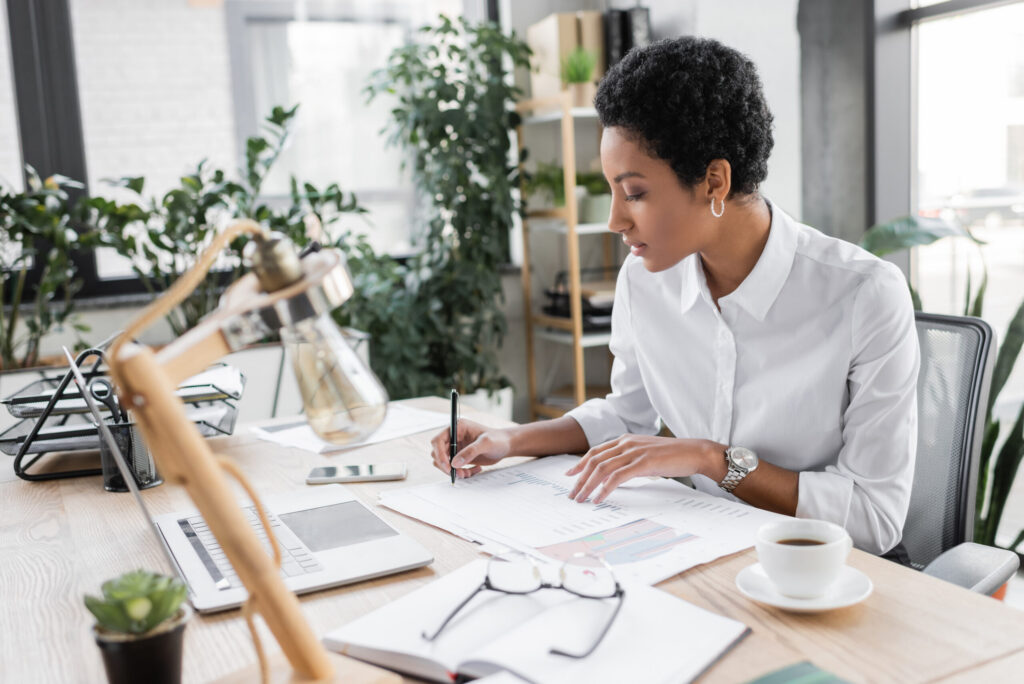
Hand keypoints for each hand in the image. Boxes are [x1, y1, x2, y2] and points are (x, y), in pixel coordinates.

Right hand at [429, 418, 511, 478]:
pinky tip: (474, 470)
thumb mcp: (486, 443)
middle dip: (446, 465)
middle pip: (438, 453)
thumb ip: (470, 452)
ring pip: (444, 463)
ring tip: (467, 473)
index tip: (447, 466)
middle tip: (458, 473)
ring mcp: (456, 447)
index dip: (439, 454)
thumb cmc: (498, 439)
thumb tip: (454, 463)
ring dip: (453, 471)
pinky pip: (453, 468)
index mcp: (457, 428)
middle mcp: (454, 437)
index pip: (438, 440)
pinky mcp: (460, 457)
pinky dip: (461, 472)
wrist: (505, 445)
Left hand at [564, 435, 719, 503]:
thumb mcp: (645, 454)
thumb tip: (615, 474)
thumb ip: (629, 459)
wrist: (694, 452)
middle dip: (580, 479)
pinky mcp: (643, 463)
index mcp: (626, 439)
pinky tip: (599, 498)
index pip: (596, 451)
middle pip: (595, 460)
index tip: (570, 475)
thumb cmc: (672, 455)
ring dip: (588, 485)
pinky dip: (605, 488)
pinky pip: (617, 477)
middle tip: (573, 494)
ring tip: (582, 499)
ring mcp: (634, 452)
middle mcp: (626, 443)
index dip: (580, 463)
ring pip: (602, 468)